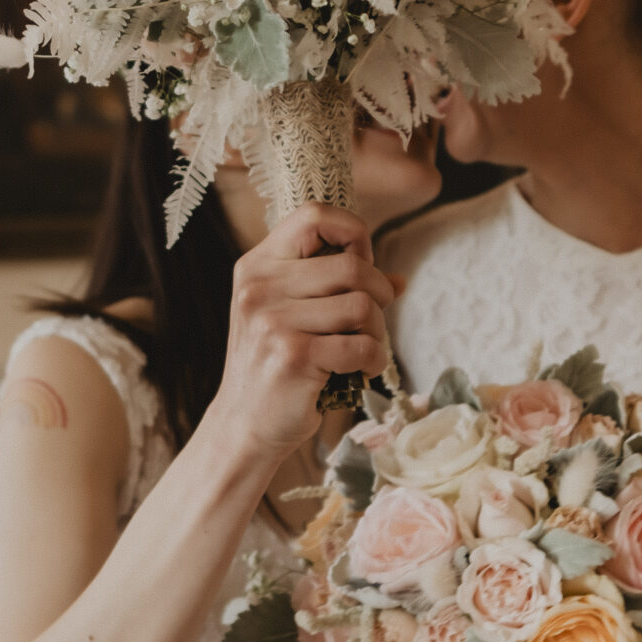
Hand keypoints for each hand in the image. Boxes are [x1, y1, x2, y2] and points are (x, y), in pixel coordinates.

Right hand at [210, 204, 394, 458]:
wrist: (243, 425)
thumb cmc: (274, 366)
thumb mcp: (290, 314)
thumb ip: (335, 288)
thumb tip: (398, 279)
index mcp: (257, 266)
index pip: (314, 216)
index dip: (353, 233)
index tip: (361, 263)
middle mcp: (260, 287)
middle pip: (352, 265)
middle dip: (378, 293)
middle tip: (372, 319)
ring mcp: (272, 321)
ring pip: (363, 306)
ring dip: (377, 332)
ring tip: (363, 349)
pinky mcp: (292, 356)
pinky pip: (362, 346)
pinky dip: (374, 360)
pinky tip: (361, 370)